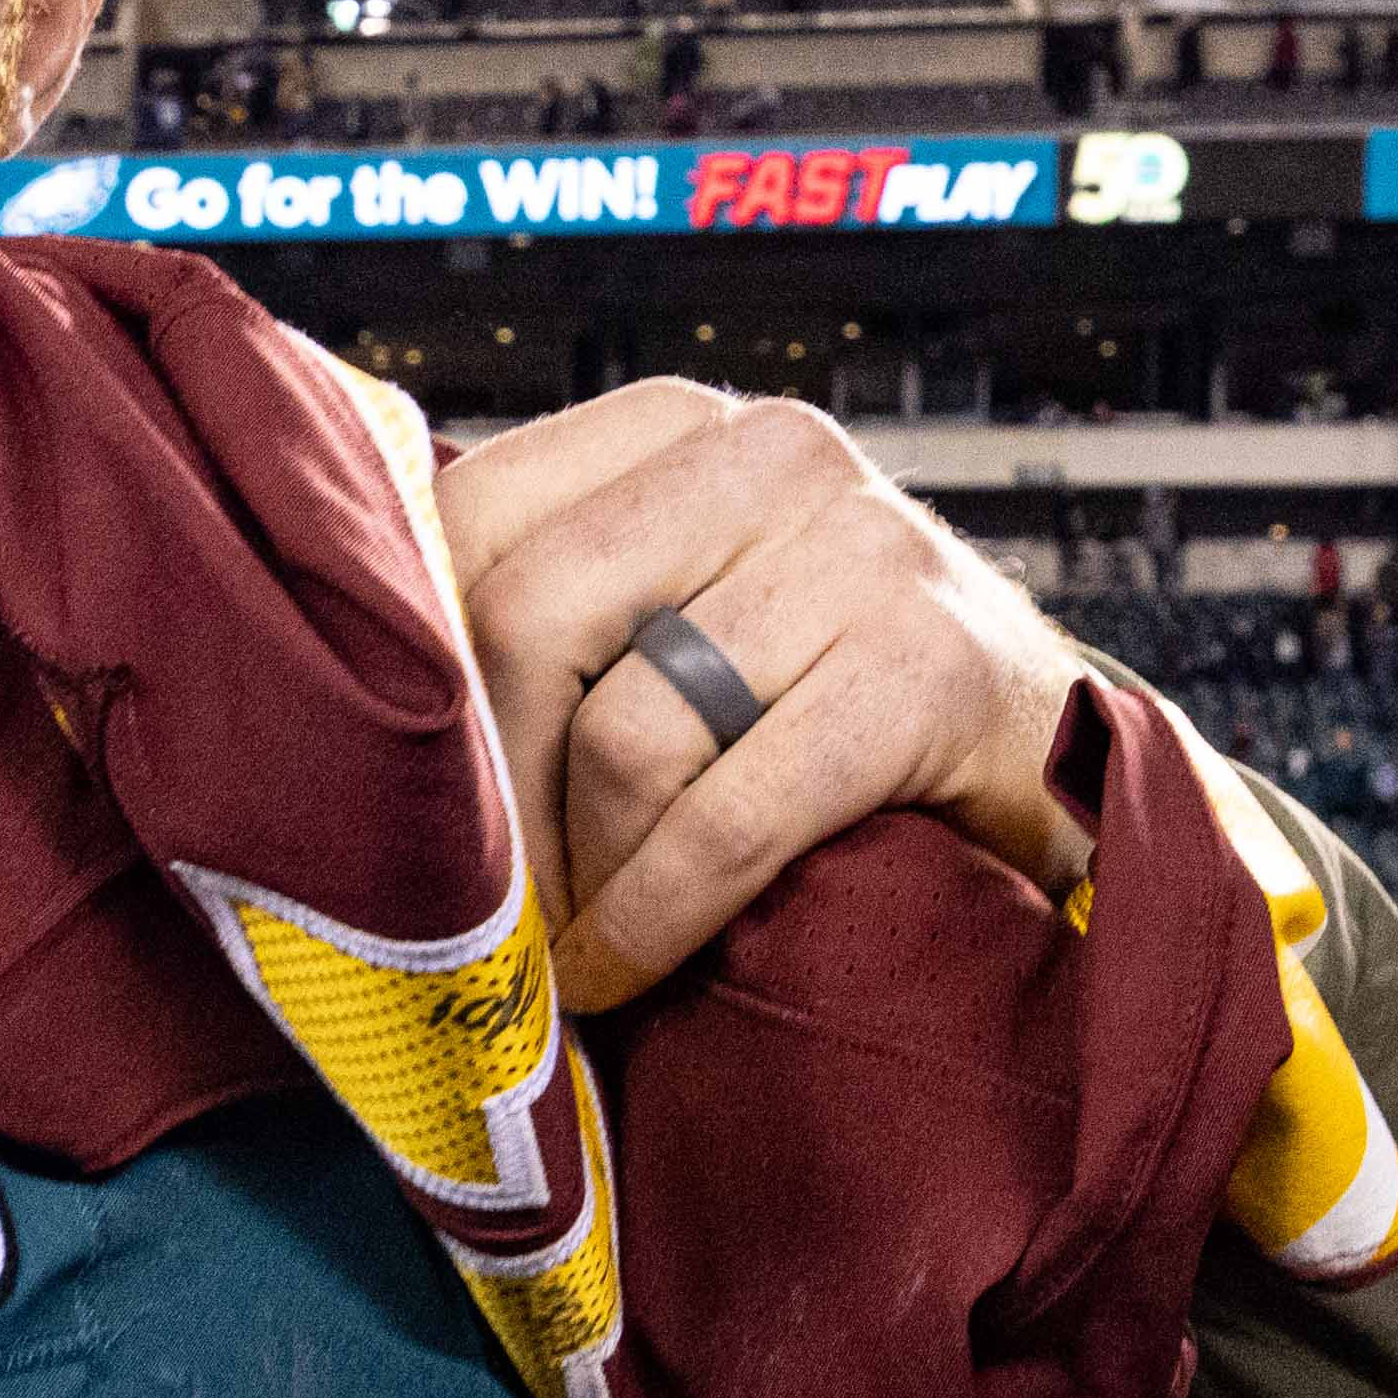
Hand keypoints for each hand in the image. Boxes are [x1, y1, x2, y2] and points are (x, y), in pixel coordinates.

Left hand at [443, 381, 1098, 1011]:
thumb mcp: (678, 615)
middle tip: (487, 900)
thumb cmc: (818, 705)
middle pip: (526, 617)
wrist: (1051, 770)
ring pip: (624, 729)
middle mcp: (772, 453)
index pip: (469, 515)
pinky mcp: (926, 669)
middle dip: (491, 789)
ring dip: (582, 872)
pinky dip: (651, 919)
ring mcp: (865, 548)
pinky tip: (620, 970)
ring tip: (571, 939)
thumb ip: (549, 617)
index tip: (412, 793)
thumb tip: (347, 699)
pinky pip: (725, 818)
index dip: (419, 674)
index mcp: (681, 427)